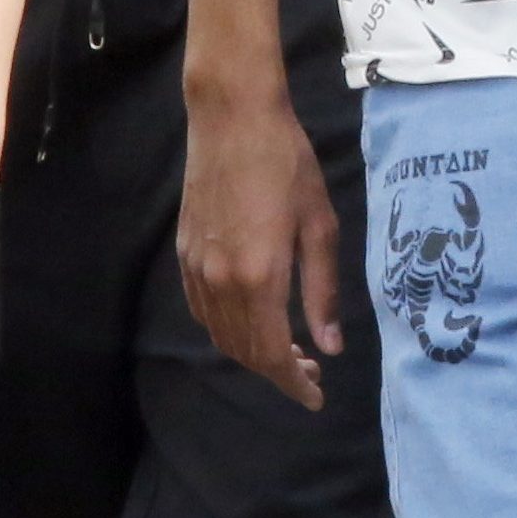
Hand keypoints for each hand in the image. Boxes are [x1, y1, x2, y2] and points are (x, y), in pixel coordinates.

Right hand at [175, 71, 348, 407]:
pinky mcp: (185, 255)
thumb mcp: (320, 225)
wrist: (233, 119)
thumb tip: (330, 346)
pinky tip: (253, 321)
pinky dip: (227, 330)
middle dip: (278, 372)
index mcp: (260, 276)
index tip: (316, 398)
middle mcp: (222, 281)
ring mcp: (198, 269)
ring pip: (221, 336)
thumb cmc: (287, 164)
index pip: (273, 353)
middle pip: (245, 352)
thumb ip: (322, 290)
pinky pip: (203, 312)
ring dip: (252, 354)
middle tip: (310, 372)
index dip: (294, 383)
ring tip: (288, 351)